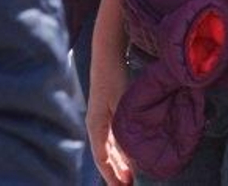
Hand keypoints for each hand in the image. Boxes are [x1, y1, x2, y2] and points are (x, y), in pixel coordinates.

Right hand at [85, 46, 133, 184]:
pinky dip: (120, 149)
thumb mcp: (122, 102)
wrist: (107, 54)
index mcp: (96, 125)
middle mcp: (96, 125)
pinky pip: (112, 138)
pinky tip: (128, 155)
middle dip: (115, 173)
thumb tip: (132, 153)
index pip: (101, 157)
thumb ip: (125, 127)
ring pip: (108, 148)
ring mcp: (100, 119)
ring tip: (129, 177)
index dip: (111, 174)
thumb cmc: (113, 76)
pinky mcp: (107, 112)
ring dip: (118, 162)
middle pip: (104, 156)